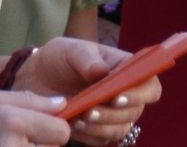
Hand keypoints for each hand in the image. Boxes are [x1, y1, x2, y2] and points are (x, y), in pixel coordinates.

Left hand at [17, 37, 161, 145]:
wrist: (36, 78)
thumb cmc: (59, 58)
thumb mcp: (70, 49)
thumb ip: (86, 57)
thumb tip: (102, 71)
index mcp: (125, 69)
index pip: (149, 84)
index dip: (140, 93)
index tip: (117, 96)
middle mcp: (125, 93)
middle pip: (135, 111)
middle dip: (114, 114)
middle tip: (90, 111)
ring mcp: (112, 114)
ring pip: (120, 129)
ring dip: (101, 127)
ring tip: (78, 118)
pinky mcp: (97, 130)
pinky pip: (101, 140)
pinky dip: (89, 136)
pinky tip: (73, 125)